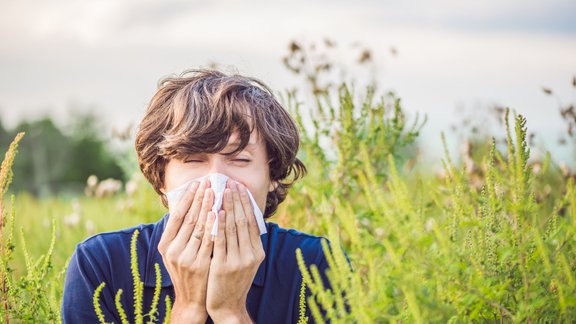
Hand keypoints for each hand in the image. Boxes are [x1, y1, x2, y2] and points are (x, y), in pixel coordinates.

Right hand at [157, 179, 215, 323]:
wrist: (191, 299)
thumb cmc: (186, 271)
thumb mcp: (176, 252)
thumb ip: (180, 232)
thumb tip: (187, 205)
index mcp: (165, 245)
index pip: (176, 216)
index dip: (187, 198)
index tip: (196, 183)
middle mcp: (172, 250)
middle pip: (188, 218)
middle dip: (199, 198)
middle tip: (208, 182)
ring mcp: (185, 258)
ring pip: (198, 227)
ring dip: (207, 207)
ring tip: (215, 191)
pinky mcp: (199, 265)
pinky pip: (208, 241)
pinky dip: (213, 226)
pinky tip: (218, 213)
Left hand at [206, 180, 264, 322]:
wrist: (227, 306)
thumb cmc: (233, 281)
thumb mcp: (245, 262)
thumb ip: (244, 243)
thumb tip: (241, 218)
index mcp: (257, 252)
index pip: (252, 222)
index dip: (246, 203)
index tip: (240, 187)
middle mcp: (251, 255)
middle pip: (244, 221)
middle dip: (237, 200)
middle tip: (231, 182)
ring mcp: (238, 260)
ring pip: (233, 227)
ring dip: (228, 207)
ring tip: (223, 190)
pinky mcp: (224, 265)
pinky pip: (221, 240)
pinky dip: (219, 224)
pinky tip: (216, 211)